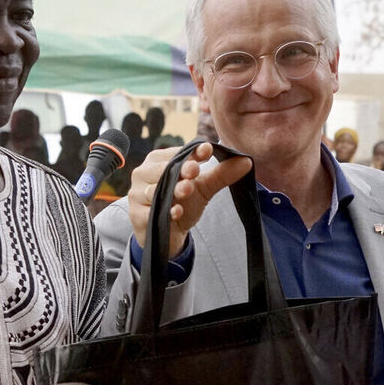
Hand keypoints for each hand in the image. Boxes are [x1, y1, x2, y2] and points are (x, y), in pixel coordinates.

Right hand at [127, 143, 251, 255]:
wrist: (168, 234)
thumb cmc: (182, 203)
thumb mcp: (204, 187)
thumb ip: (221, 174)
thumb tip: (246, 161)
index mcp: (159, 160)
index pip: (177, 153)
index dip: (192, 152)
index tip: (208, 150)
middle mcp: (144, 173)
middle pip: (163, 169)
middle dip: (180, 169)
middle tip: (195, 169)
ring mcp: (137, 194)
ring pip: (155, 189)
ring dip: (173, 189)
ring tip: (188, 188)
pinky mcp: (136, 214)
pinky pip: (150, 211)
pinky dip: (165, 211)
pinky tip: (176, 212)